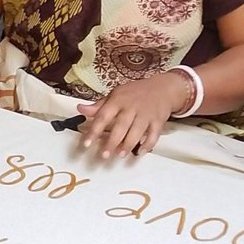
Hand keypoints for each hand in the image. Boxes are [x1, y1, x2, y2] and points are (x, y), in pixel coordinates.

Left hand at [75, 72, 191, 159]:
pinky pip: (153, 135)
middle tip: (104, 155)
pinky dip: (147, 145)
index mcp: (118, 100)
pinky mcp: (158, 121)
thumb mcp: (115, 95)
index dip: (94, 131)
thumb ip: (99, 106)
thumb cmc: (134, 93)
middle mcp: (132, 108)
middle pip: (120, 126)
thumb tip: (80, 109)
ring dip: (128, 145)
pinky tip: (140, 153)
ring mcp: (146, 115)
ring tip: (119, 155)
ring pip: (137, 132)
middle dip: (112, 142)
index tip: (86, 143)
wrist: (162, 88)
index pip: (103, 116)